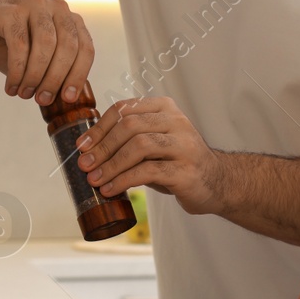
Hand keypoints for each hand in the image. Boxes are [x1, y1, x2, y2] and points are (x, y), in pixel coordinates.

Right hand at [0, 0, 93, 105]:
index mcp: (69, 19)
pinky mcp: (9, 9)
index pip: (85, 48)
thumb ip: (54, 72)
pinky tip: (11, 86)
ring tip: (24, 94)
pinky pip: (19, 45)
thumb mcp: (37, 59)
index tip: (67, 99)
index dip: (78, 75)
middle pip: (67, 47)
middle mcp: (56, 7)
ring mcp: (33, 4)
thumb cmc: (10, 42)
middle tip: (42, 99)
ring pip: (45, 46)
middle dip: (56, 79)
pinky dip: (17, 70)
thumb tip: (68, 101)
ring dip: (35, 76)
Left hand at [75, 96, 223, 211]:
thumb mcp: (154, 143)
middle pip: (130, 125)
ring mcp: (184, 145)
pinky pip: (148, 171)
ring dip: (111, 164)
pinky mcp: (186, 170)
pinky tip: (111, 189)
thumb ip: (129, 139)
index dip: (99, 127)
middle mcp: (177, 121)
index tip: (82, 146)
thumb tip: (89, 150)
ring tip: (95, 180)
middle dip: (102, 147)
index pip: (125, 109)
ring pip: (139, 146)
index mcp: (165, 108)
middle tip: (85, 165)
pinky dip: (124, 180)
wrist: (217, 182)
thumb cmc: (178, 162)